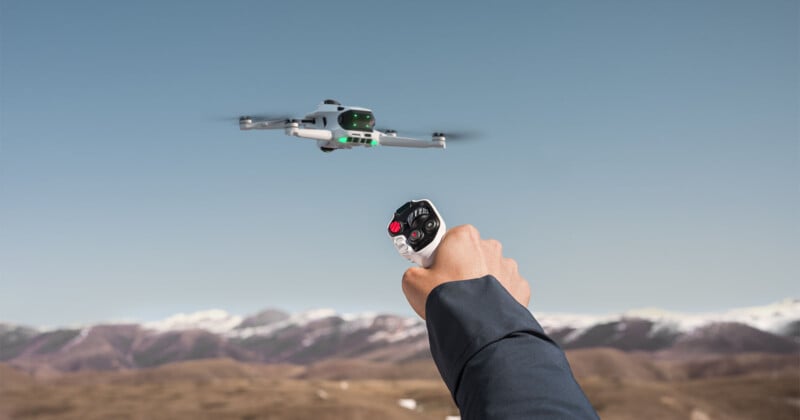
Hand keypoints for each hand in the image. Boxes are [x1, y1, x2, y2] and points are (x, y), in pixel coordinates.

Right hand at [401, 224, 529, 318]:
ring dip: (483, 282)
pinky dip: (499, 297)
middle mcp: (489, 246)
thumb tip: (417, 275)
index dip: (440, 255)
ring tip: (470, 303)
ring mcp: (508, 266)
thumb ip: (414, 271)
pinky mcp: (520, 286)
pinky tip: (486, 309)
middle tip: (451, 288)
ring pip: (492, 270)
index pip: (449, 239)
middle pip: (472, 253)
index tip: (435, 271)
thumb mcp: (412, 281)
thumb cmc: (445, 299)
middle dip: (463, 267)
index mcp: (464, 236)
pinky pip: (507, 288)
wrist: (474, 328)